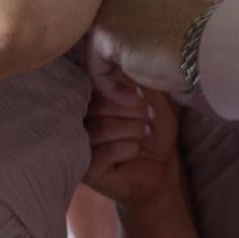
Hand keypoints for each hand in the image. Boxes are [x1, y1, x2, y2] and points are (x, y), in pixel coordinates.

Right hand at [83, 83, 180, 207]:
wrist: (161, 168)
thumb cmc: (153, 130)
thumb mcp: (150, 98)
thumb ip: (133, 80)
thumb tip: (117, 68)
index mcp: (88, 99)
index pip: (94, 85)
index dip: (122, 90)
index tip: (142, 97)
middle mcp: (76, 120)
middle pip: (98, 106)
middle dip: (133, 112)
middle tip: (148, 121)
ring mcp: (78, 145)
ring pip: (103, 128)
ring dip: (133, 130)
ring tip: (143, 135)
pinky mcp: (85, 170)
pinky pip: (108, 151)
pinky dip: (129, 149)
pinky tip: (133, 152)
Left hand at [88, 0, 206, 97]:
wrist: (204, 43)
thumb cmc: (194, 37)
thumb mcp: (160, 18)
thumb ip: (139, 20)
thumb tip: (126, 42)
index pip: (113, 13)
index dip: (124, 43)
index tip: (141, 64)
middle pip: (102, 29)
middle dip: (115, 58)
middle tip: (135, 83)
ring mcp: (106, 5)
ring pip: (97, 49)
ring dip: (114, 76)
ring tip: (136, 94)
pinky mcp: (103, 31)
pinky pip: (97, 68)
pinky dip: (111, 88)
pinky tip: (134, 98)